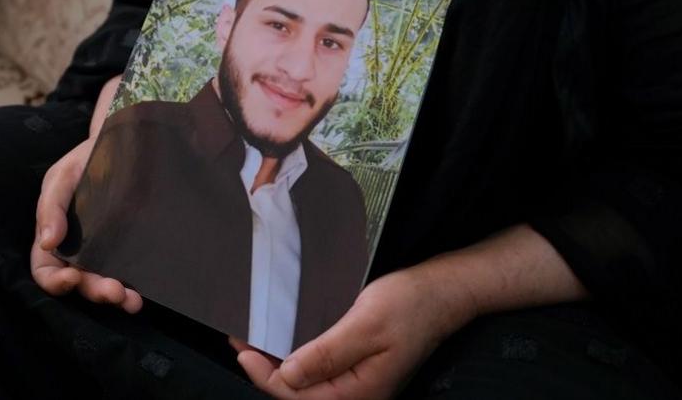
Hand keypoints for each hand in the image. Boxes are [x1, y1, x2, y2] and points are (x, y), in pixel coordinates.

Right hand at [30, 137, 143, 313]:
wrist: (126, 145)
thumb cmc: (86, 161)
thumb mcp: (62, 176)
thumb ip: (51, 206)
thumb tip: (47, 242)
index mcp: (55, 237)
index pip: (45, 270)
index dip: (55, 281)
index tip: (72, 277)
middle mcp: (78, 252)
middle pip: (80, 283)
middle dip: (94, 291)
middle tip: (114, 291)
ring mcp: (106, 253)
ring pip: (104, 284)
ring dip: (115, 298)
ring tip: (131, 300)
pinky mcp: (130, 250)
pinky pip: (129, 275)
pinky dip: (134, 288)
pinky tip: (142, 292)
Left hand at [233, 266, 467, 398]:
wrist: (442, 292)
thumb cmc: (409, 306)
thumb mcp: (366, 325)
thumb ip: (327, 354)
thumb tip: (288, 375)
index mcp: (360, 392)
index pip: (299, 396)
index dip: (266, 376)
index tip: (243, 351)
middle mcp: (356, 393)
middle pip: (300, 393)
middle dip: (267, 370)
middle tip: (240, 341)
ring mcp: (357, 380)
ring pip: (307, 381)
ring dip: (278, 362)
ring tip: (253, 338)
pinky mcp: (356, 365)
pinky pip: (319, 367)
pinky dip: (296, 354)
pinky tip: (283, 336)